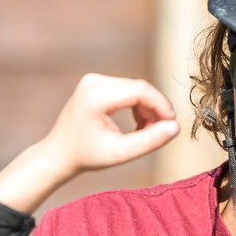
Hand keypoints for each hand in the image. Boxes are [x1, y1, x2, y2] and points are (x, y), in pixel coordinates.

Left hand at [0, 74, 179, 214]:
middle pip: (139, 88)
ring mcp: (94, 80)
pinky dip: (137, 106)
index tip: (172, 125)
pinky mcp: (96, 83)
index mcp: (96, 96)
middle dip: (155, 110)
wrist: (60, 153)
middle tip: (160, 133)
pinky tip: (137, 125)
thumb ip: (150, 141)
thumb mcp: (121, 153)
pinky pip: (127, 90)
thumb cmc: (87, 155)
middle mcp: (94, 81)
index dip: (161, 106)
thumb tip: (175, 128)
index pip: (140, 91)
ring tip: (145, 133)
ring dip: (147, 109)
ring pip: (135, 89)